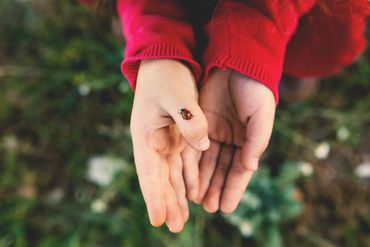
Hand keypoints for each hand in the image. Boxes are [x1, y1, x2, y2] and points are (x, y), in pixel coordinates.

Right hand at [130, 59, 209, 231]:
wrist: (167, 62)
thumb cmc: (166, 75)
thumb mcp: (176, 93)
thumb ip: (188, 118)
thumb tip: (203, 144)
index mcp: (146, 134)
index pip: (149, 171)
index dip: (153, 196)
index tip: (158, 220)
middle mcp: (154, 142)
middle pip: (160, 178)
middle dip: (167, 202)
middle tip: (175, 228)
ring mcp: (166, 141)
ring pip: (172, 175)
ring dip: (177, 196)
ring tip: (182, 221)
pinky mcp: (179, 137)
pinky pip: (183, 164)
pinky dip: (187, 180)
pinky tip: (193, 195)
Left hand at [186, 69, 275, 212]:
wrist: (234, 62)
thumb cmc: (253, 88)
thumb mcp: (261, 114)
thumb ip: (257, 140)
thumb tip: (250, 167)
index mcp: (248, 140)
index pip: (240, 170)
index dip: (233, 189)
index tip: (226, 208)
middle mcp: (231, 140)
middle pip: (222, 170)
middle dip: (216, 189)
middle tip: (209, 208)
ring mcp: (213, 132)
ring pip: (207, 163)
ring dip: (202, 181)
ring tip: (197, 200)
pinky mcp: (198, 124)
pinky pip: (193, 148)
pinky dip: (191, 165)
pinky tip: (188, 180)